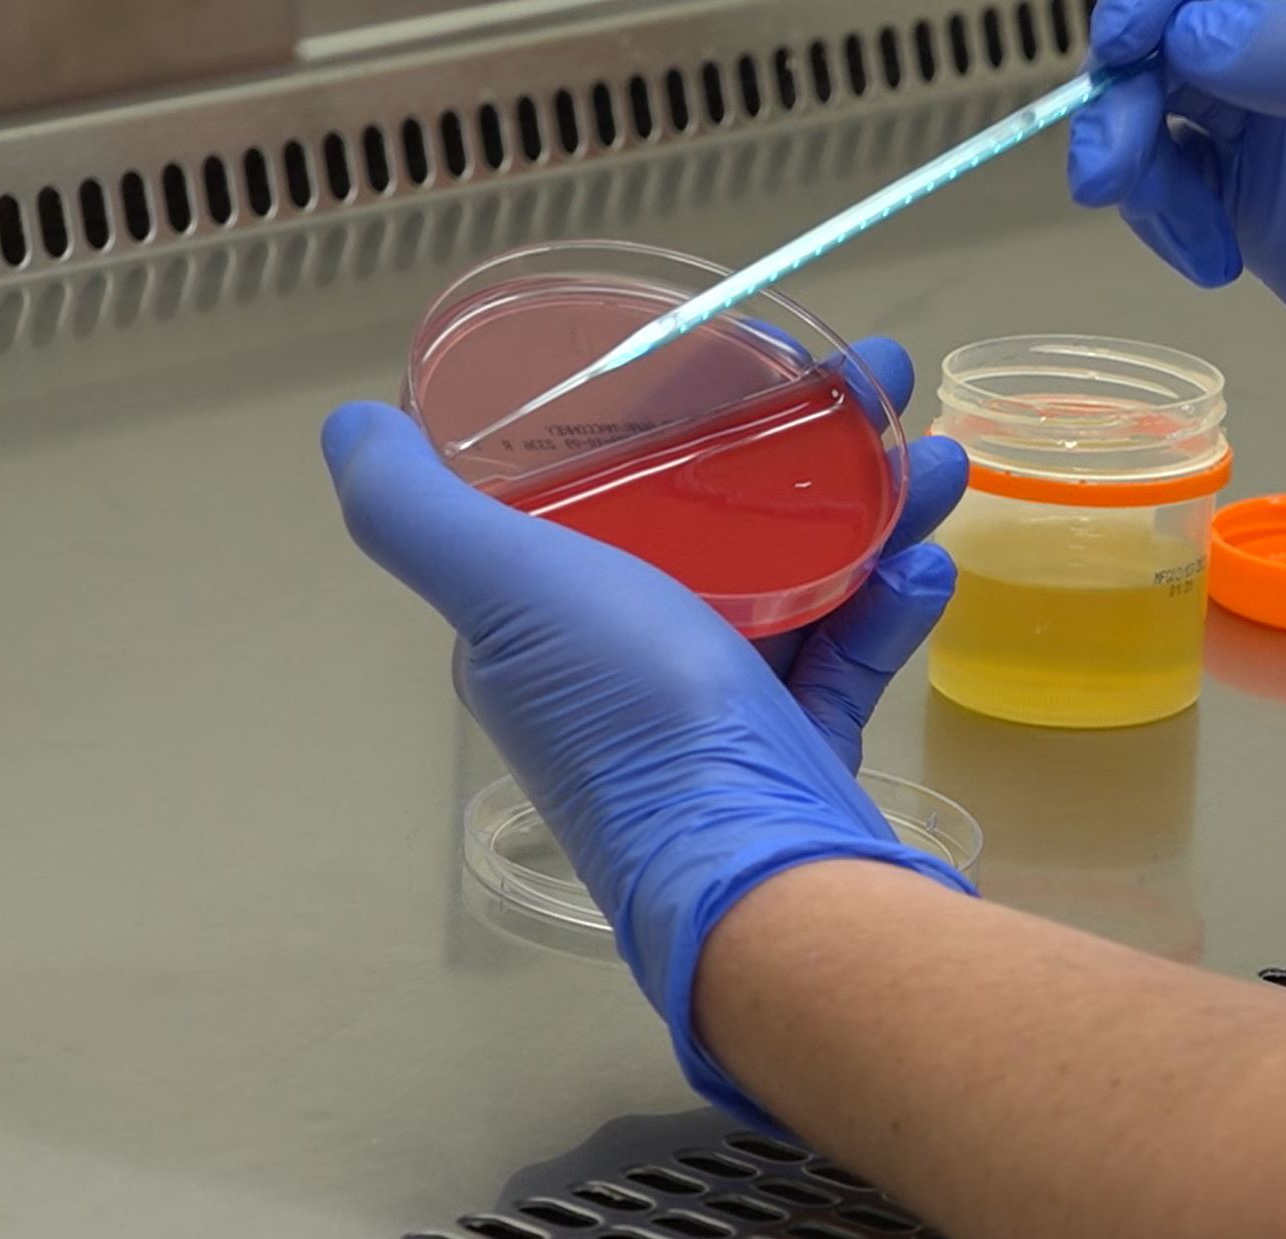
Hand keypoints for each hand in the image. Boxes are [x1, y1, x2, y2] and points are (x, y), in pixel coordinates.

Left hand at [322, 338, 974, 1126]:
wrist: (761, 873)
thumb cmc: (634, 715)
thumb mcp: (511, 589)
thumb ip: (419, 512)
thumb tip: (349, 426)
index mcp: (545, 621)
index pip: (602, 488)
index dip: (671, 412)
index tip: (745, 350)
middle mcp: (622, 663)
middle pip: (717, 518)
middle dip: (803, 443)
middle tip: (879, 379)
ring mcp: (718, 710)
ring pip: (801, 574)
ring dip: (871, 506)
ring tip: (935, 454)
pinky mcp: (796, 745)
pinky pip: (847, 652)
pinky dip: (890, 603)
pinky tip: (931, 562)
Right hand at [1069, 0, 1285, 621]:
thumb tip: (1194, 29)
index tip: (1135, 46)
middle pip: (1200, 19)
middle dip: (1136, 67)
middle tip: (1113, 156)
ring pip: (1176, 100)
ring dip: (1132, 143)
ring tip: (1136, 210)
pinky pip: (1189, 186)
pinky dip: (1166, 212)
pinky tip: (1206, 263)